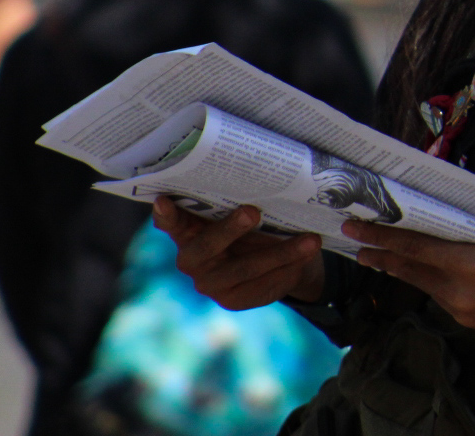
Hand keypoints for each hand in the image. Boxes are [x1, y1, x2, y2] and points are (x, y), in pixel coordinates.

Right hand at [154, 197, 325, 308]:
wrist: (284, 259)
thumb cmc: (258, 223)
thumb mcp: (249, 209)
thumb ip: (239, 201)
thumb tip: (258, 174)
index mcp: (187, 230)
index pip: (171, 222)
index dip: (166, 214)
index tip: (165, 201)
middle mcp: (191, 259)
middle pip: (205, 247)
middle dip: (230, 229)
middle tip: (253, 211)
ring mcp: (210, 283)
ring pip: (244, 269)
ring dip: (280, 253)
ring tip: (309, 240)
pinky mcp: (232, 300)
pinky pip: (261, 285)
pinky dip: (287, 269)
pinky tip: (306, 257)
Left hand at [343, 220, 474, 338]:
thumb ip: (473, 233)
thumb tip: (447, 223)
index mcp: (470, 264)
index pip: (415, 247)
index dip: (382, 236)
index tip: (356, 228)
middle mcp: (459, 292)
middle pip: (410, 270)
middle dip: (381, 255)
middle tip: (357, 241)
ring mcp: (463, 311)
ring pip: (424, 285)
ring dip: (404, 269)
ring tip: (383, 256)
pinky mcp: (470, 322)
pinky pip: (442, 297)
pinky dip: (430, 282)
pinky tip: (428, 273)